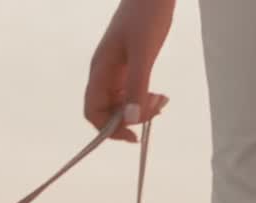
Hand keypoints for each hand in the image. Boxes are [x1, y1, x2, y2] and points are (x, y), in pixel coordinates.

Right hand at [86, 0, 175, 141]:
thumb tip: (131, 121)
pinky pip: (131, 93)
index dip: (109, 129)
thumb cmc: (146, 14)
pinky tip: (160, 95)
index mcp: (101, 69)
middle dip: (130, 119)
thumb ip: (137, 86)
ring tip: (162, 100)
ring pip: (121, 104)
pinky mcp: (128, 66)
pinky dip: (144, 99)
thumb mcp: (143, 52)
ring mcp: (115, 70)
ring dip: (140, 109)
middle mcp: (104, 73)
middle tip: (156, 109)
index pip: (93, 111)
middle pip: (108, 111)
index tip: (133, 135)